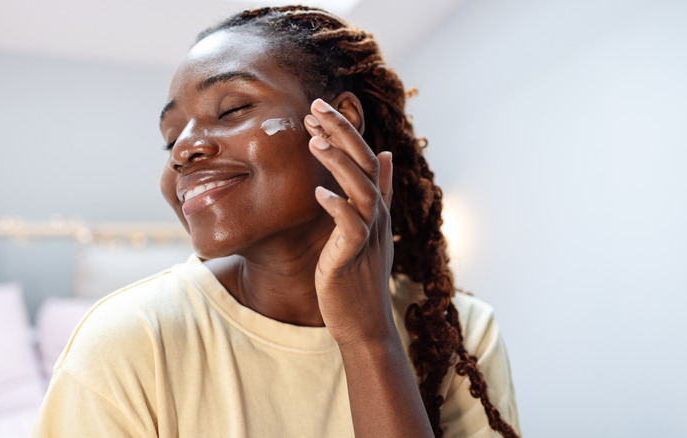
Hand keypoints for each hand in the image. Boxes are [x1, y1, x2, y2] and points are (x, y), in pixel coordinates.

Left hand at [303, 97, 395, 346]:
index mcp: (376, 205)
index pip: (365, 157)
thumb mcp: (369, 228)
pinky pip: (350, 227)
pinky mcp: (353, 256)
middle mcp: (376, 215)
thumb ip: (377, 191)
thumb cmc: (359, 274)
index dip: (345, 131)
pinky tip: (319, 193)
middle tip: (316, 106)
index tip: (319, 109)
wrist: (363, 322)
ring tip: (314, 140)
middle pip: (365, 164)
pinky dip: (337, 207)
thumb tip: (385, 153)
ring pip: (360, 190)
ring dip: (338, 163)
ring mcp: (368, 235)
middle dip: (341, 132)